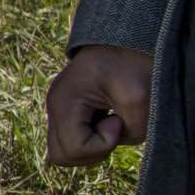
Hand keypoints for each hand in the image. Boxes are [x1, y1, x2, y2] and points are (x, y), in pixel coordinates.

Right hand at [43, 43, 152, 166]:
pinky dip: (91, 140)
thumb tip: (116, 137)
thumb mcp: (140, 98)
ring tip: (111, 124)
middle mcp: (53, 106)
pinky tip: (107, 121)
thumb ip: (132, 131)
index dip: (102, 145)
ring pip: (64, 152)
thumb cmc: (134, 62)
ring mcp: (57, 108)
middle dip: (93, 152)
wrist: (129, 37)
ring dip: (91, 148)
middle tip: (114, 127)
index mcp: (64, 102)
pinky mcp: (67, 109)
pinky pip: (71, 140)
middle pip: (61, 157)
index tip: (117, 119)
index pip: (73, 150)